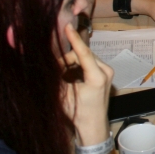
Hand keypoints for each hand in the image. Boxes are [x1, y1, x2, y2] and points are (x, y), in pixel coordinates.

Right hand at [60, 23, 112, 146]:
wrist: (93, 126)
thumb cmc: (77, 113)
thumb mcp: (63, 94)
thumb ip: (56, 76)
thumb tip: (47, 62)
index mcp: (97, 77)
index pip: (83, 52)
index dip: (73, 39)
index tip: (67, 27)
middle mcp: (105, 71)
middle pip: (82, 54)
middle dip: (67, 58)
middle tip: (55, 68)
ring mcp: (107, 72)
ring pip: (85, 57)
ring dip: (72, 62)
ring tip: (63, 75)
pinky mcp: (105, 74)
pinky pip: (89, 63)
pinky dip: (77, 66)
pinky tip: (70, 76)